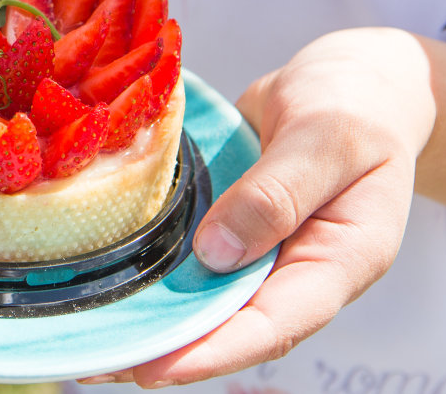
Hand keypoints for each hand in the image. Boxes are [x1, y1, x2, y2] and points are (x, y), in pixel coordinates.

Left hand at [83, 28, 435, 385]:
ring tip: (87, 344)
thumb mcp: (327, 136)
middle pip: (234, 328)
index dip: (213, 352)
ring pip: (209, 302)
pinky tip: (106, 285)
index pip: (276, 324)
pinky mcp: (235, 228)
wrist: (358, 81)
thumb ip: (278, 192)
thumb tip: (217, 254)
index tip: (152, 371)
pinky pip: (195, 262)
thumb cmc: (354, 102)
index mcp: (344, 260)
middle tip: (96, 365)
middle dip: (170, 353)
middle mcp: (302, 271)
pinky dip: (155, 277)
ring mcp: (267, 253)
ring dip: (154, 322)